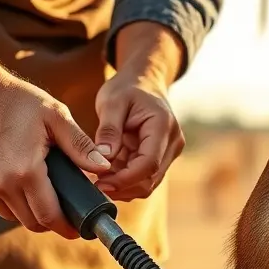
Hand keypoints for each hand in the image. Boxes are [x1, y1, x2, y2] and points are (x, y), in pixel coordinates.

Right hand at [0, 74, 110, 237]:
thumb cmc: (16, 101)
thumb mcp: (55, 116)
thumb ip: (81, 146)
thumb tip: (105, 168)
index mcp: (26, 170)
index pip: (50, 216)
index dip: (67, 227)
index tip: (79, 229)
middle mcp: (3, 184)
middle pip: (34, 223)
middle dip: (54, 223)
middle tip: (69, 215)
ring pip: (16, 218)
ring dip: (34, 216)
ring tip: (49, 202)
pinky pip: (1, 208)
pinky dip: (16, 206)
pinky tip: (27, 192)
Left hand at [92, 73, 184, 200]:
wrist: (144, 82)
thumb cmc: (127, 88)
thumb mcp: (111, 102)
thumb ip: (108, 130)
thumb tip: (103, 159)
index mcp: (162, 126)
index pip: (149, 163)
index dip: (125, 178)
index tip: (101, 182)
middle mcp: (172, 142)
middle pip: (150, 179)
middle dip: (123, 186)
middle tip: (95, 183)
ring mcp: (169, 152)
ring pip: (148, 183)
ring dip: (124, 185)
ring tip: (99, 177)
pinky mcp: (161, 157)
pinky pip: (144, 177)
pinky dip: (126, 179)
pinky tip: (108, 173)